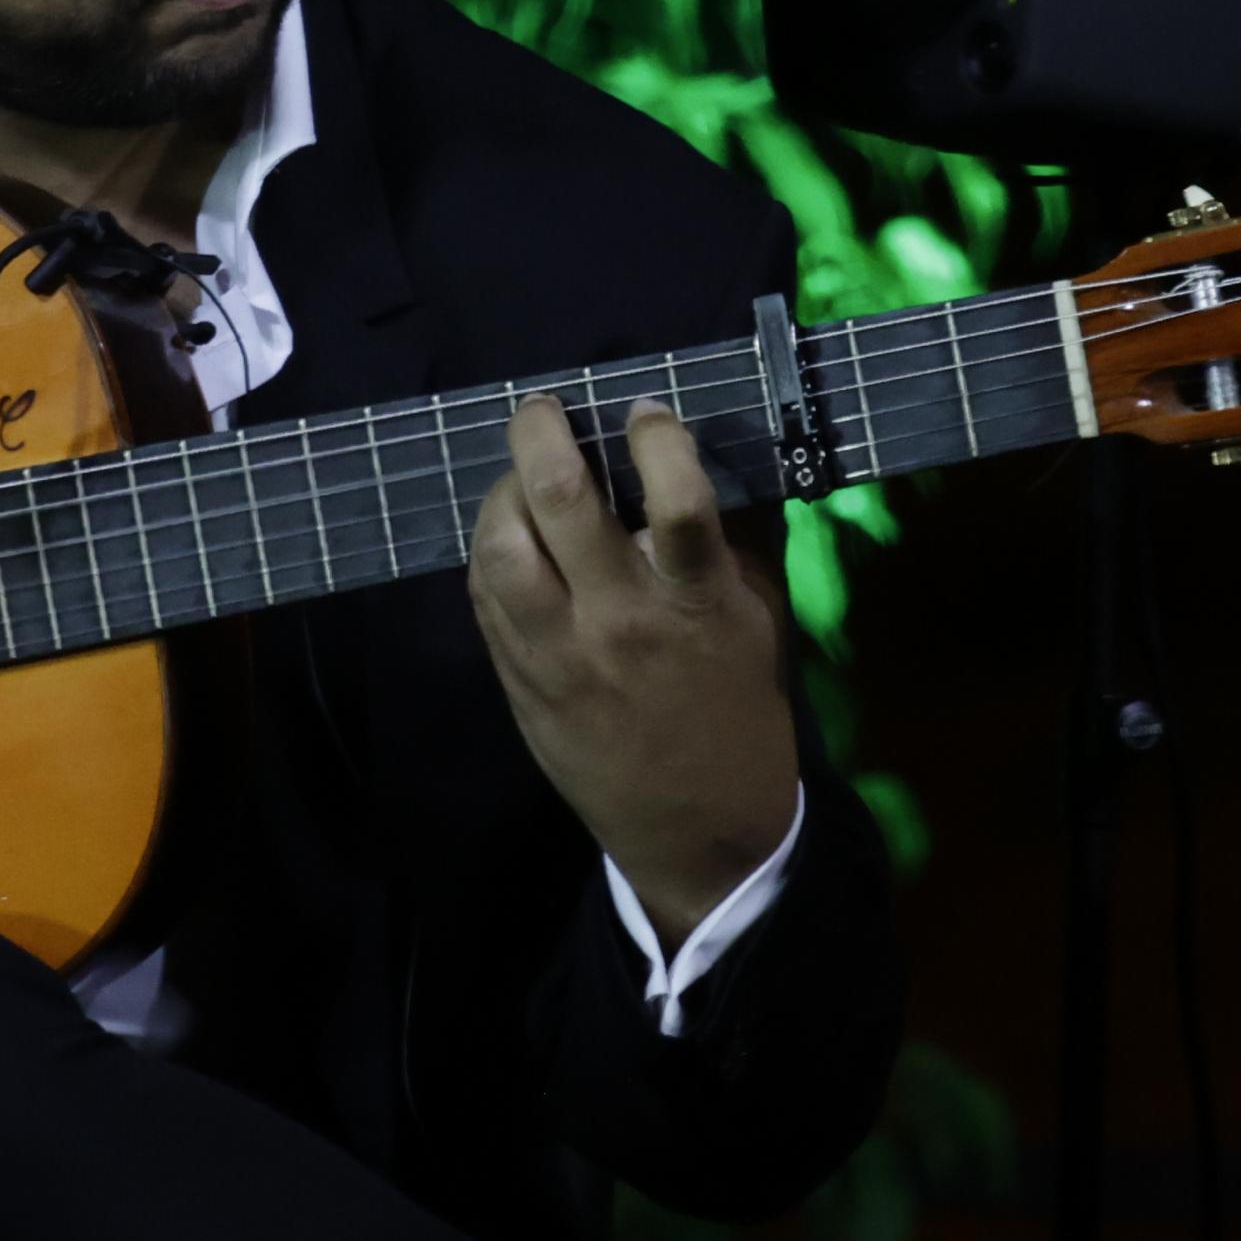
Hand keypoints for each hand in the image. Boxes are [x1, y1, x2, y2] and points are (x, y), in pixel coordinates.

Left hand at [468, 396, 801, 940]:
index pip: (675, 498)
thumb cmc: (740, 714)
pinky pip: (485, 596)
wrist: (700, 832)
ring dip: (501, 491)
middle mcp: (619, 620)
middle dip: (541, 432)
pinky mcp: (520, 681)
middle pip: (560, 500)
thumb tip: (684, 467)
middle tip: (542, 408)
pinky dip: (491, 552)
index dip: (655, 435)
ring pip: (499, 546)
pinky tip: (507, 536)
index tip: (644, 409)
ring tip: (518, 474)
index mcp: (696, 602)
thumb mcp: (755, 622)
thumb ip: (720, 546)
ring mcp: (559, 652)